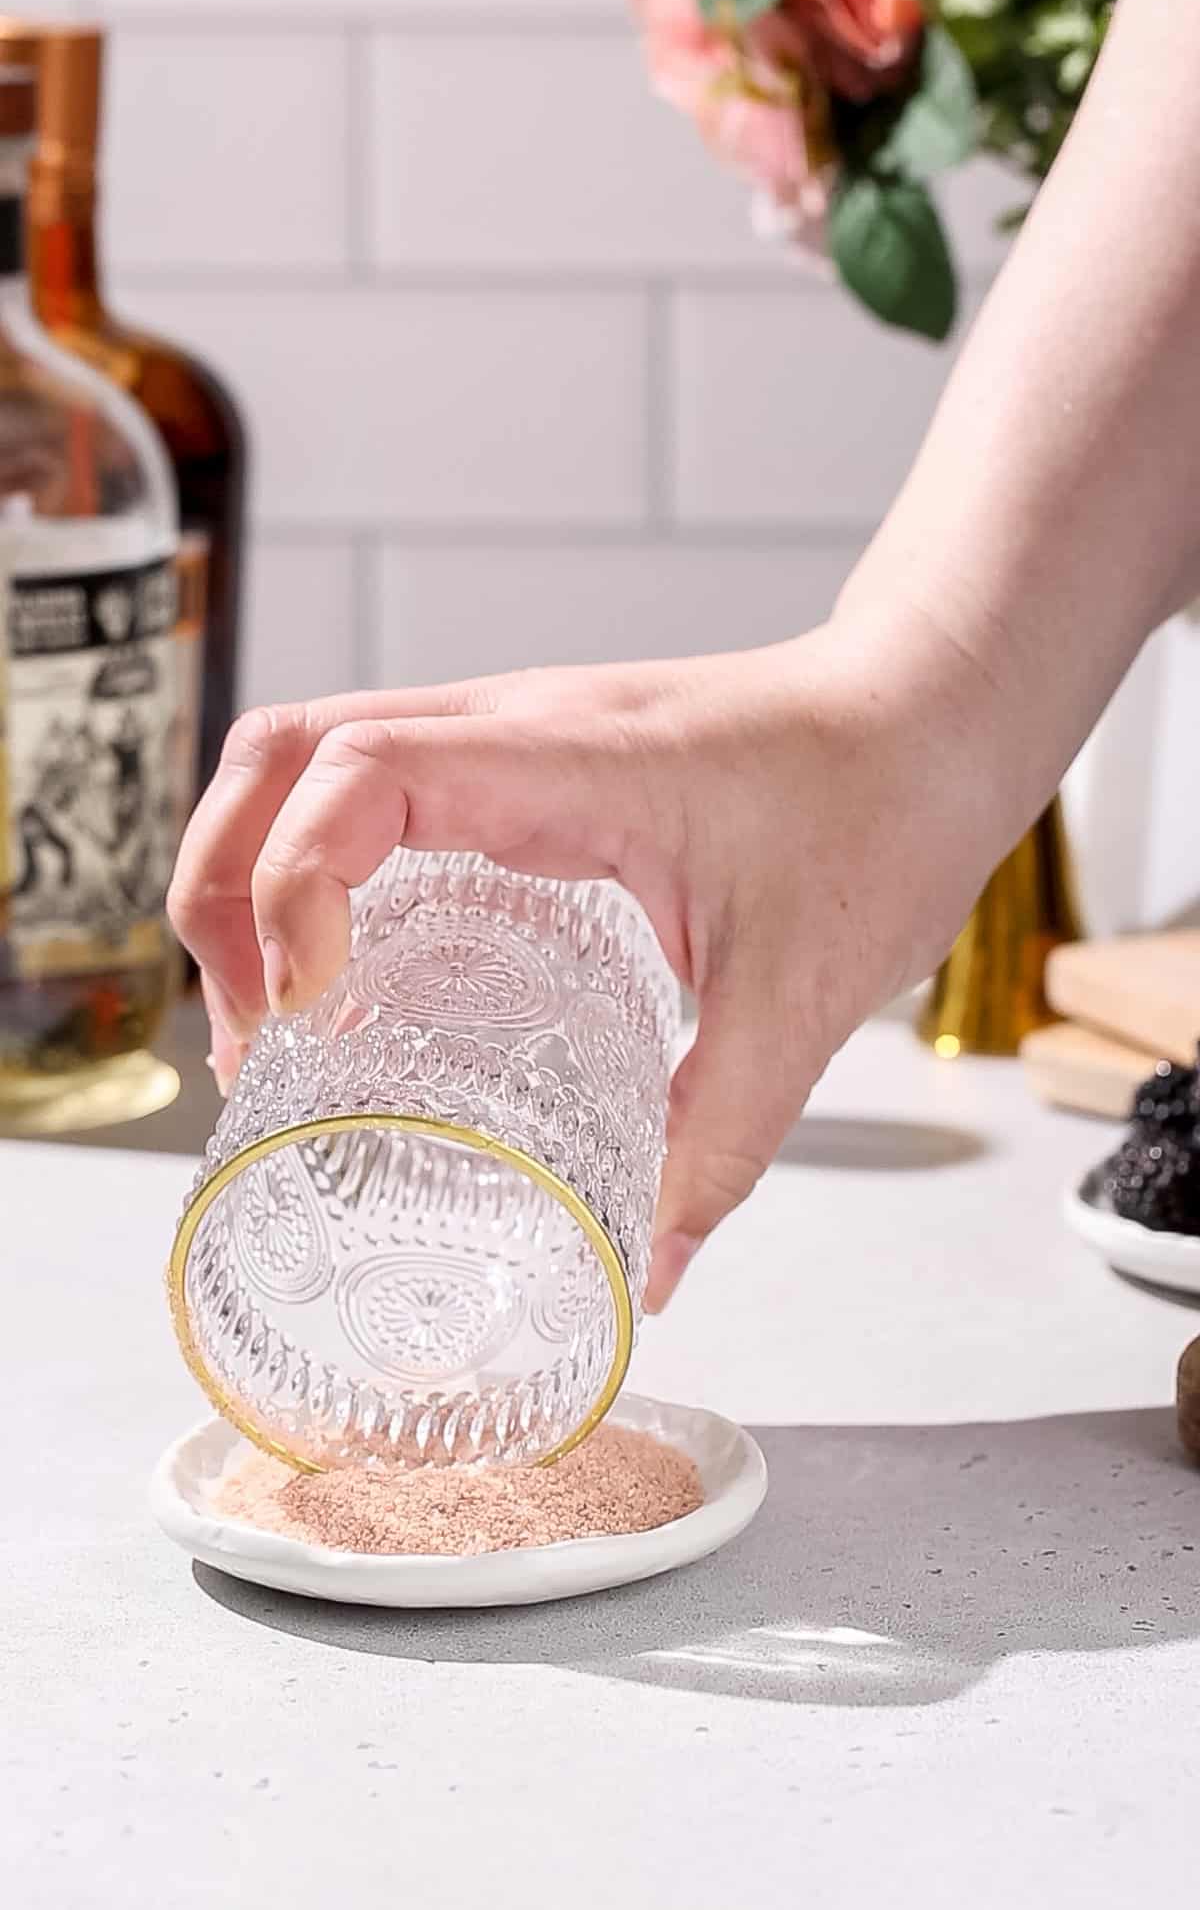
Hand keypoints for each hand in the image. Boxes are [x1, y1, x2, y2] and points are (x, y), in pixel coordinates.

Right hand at [168, 622, 997, 1307]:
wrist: (936, 706)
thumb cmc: (885, 802)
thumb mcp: (805, 992)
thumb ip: (721, 1137)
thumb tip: (645, 1270)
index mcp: (562, 758)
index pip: (351, 772)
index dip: (287, 889)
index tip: (305, 1015)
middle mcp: (511, 729)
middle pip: (278, 751)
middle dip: (220, 888)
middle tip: (250, 1039)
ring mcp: (509, 738)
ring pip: (308, 757)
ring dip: (253, 875)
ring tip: (271, 1020)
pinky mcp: (526, 768)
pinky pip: (376, 792)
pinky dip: (322, 872)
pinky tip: (356, 980)